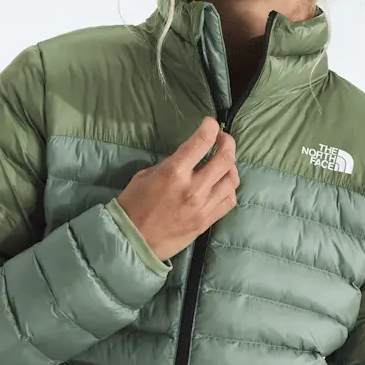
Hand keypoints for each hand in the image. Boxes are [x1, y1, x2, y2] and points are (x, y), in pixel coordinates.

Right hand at [115, 116, 238, 262]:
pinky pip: (229, 200)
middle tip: (222, 138)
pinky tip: (222, 184)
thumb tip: (188, 158)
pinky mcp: (208, 221)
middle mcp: (193, 188)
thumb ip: (170, 164)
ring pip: (232, 179)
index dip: (210, 127)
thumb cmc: (133, 206)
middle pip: (225, 158)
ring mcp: (204, 206)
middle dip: (227, 141)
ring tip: (223, 162)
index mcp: (174, 173)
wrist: (133, 241)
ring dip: (230, 165)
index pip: (202, 142)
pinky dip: (229, 188)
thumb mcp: (146, 176)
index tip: (210, 123)